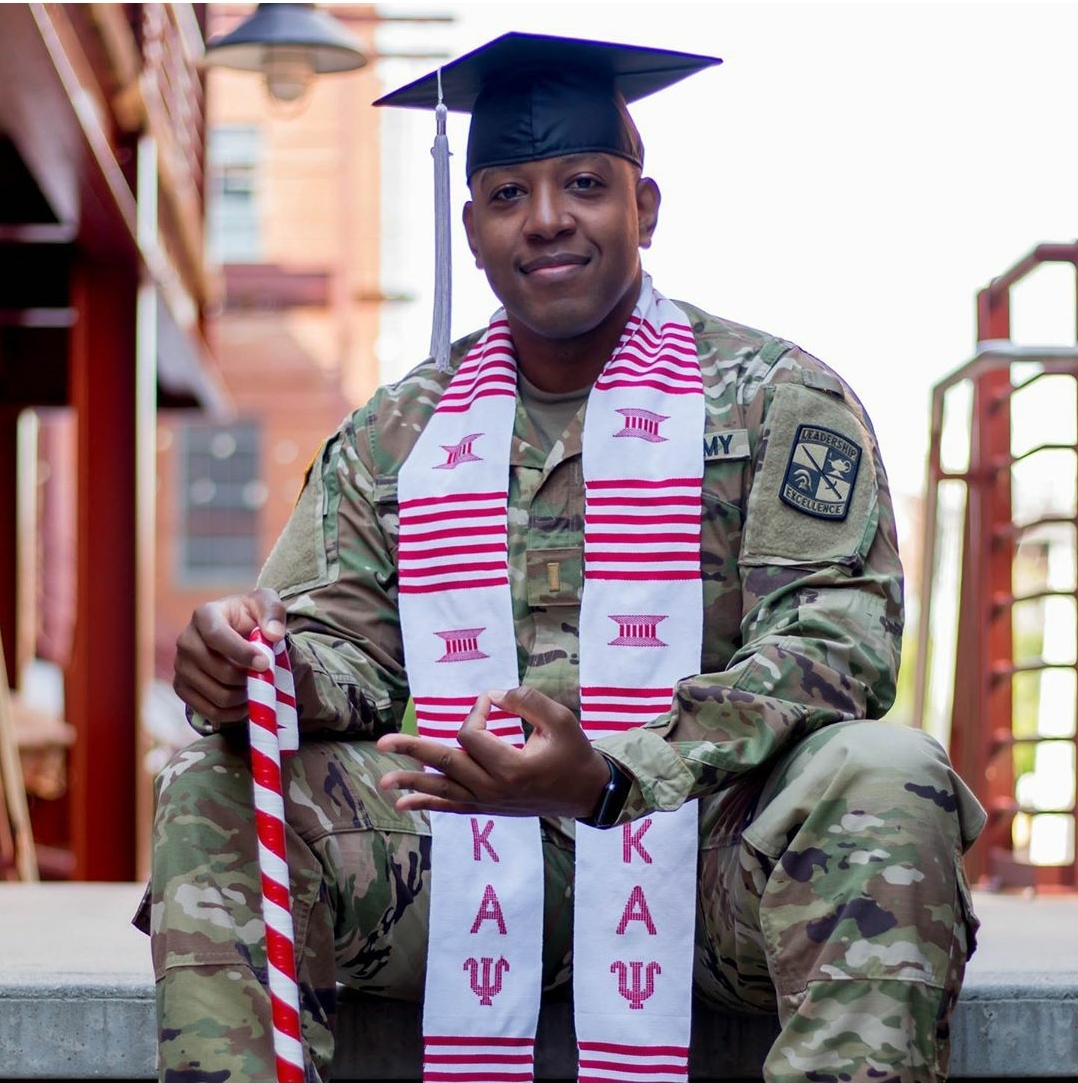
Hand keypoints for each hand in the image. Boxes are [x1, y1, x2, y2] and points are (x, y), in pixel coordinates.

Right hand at [173, 587, 286, 724]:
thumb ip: (273, 612)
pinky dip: (233, 712)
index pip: (217, 636)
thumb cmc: (249, 616)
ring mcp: (181, 666)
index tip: (265, 664)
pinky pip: (210, 711)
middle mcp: (186, 640)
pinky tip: (246, 701)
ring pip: (217, 695)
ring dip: (243, 696)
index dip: (242, 653)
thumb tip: (273, 634)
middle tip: (265, 677)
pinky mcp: (182, 687)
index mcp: (205, 615)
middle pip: (219, 671)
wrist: (234, 631)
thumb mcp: (265, 603)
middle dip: (248, 678)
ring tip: (257, 687)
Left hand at [377, 686, 610, 818]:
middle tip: (382, 742)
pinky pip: (452, 806)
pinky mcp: (487, 808)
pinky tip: (405, 802)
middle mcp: (494, 789)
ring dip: (412, 783)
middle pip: (446, 765)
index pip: (473, 735)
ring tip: (384, 780)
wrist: (585, 793)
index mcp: (511, 768)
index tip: (491, 702)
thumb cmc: (574, 753)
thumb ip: (526, 701)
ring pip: (443, 790)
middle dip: (412, 750)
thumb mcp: (560, 720)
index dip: (476, 711)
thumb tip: (491, 696)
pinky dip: (428, 802)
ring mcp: (488, 802)